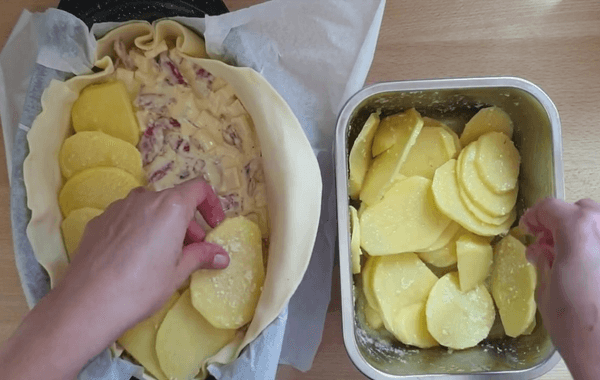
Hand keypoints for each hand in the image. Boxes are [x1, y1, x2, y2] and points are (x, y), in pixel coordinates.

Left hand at [0, 178, 228, 379]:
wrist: (88, 302)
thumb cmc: (142, 287)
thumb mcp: (178, 273)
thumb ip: (201, 256)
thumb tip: (222, 256)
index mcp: (171, 206)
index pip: (199, 188)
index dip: (211, 205)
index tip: (214, 226)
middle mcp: (145, 198)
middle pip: (174, 201)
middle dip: (187, 223)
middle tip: (191, 250)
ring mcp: (118, 208)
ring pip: (149, 208)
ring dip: (162, 225)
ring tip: (161, 255)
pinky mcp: (99, 221)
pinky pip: (127, 218)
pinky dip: (138, 229)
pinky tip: (132, 258)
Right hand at [520, 198, 599, 378]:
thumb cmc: (576, 325)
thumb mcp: (546, 287)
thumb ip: (545, 260)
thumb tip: (544, 252)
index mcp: (579, 230)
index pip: (551, 206)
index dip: (534, 217)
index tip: (529, 230)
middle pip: (581, 210)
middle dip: (562, 223)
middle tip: (547, 245)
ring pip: (599, 225)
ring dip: (582, 234)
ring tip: (568, 259)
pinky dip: (595, 250)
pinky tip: (587, 271)